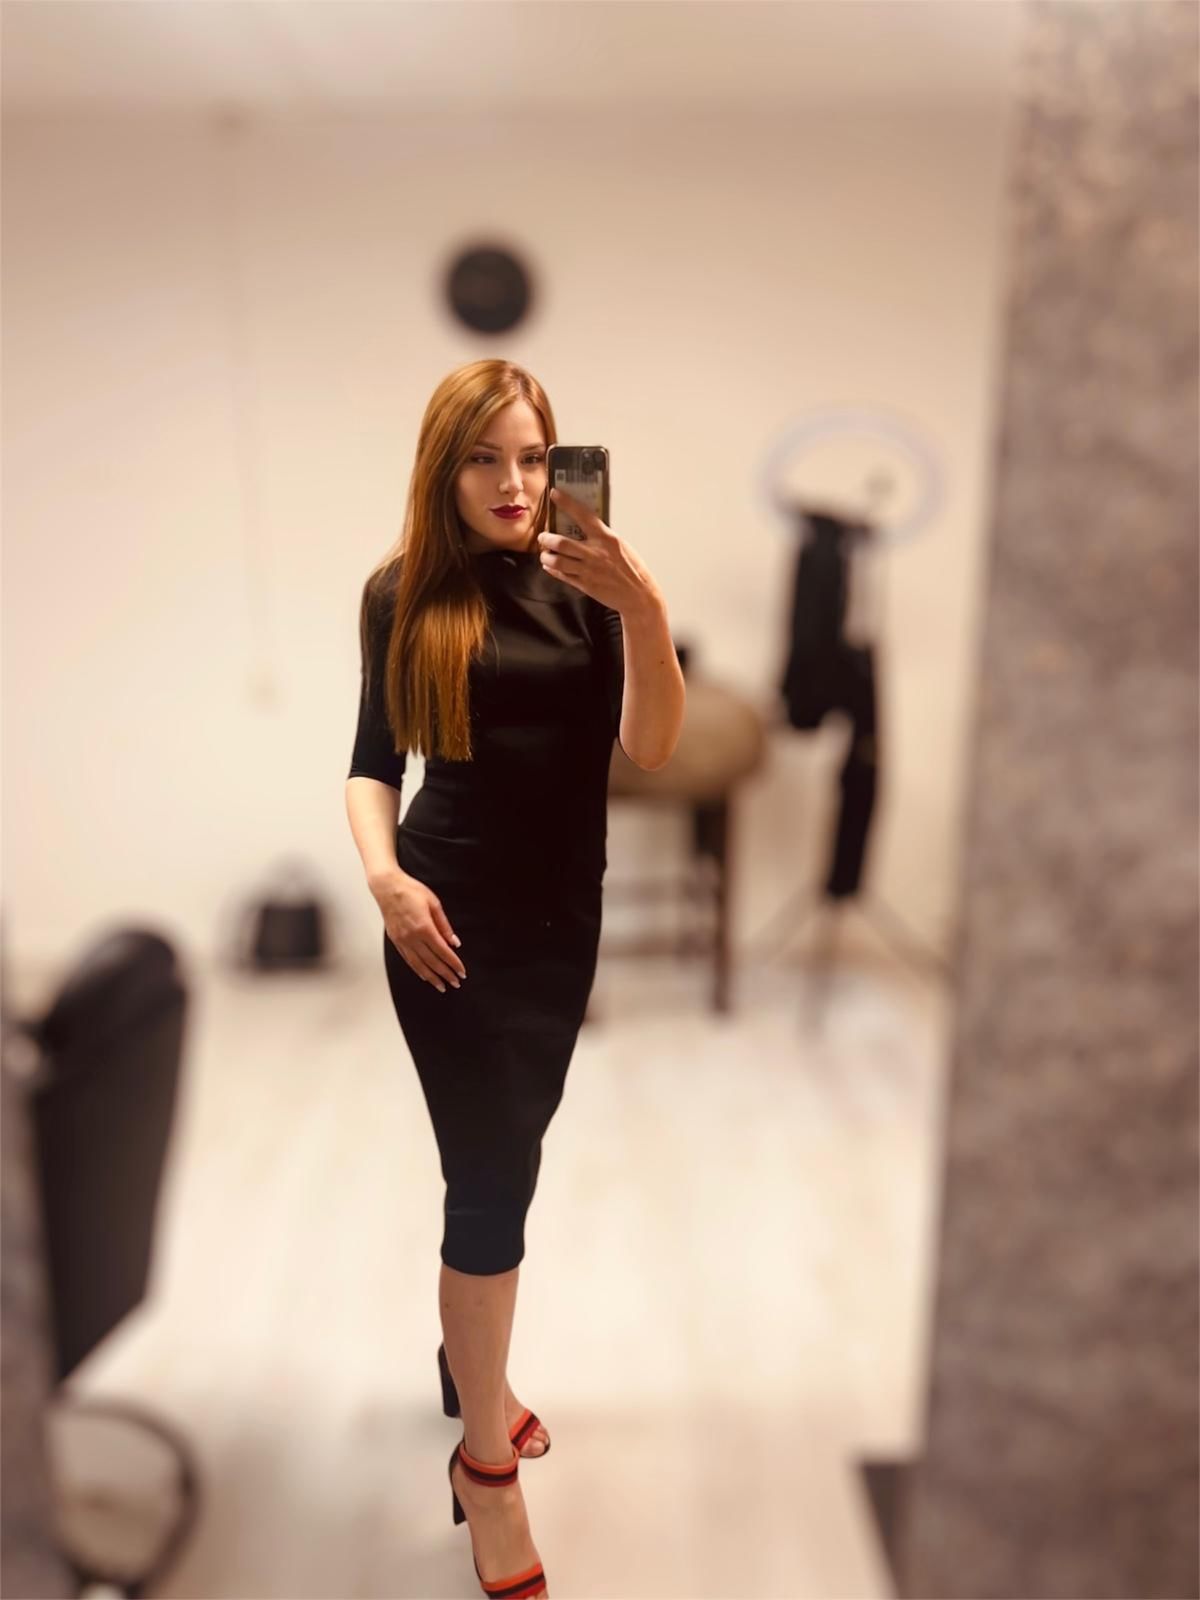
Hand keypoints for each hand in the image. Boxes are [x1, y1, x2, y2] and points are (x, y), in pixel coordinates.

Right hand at [372, 869, 465, 992]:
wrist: (387, 887)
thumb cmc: (411, 891)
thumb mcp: (434, 904)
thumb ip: (444, 925)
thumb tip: (454, 943)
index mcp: (424, 927)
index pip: (443, 951)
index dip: (453, 963)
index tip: (462, 972)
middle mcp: (412, 937)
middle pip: (432, 961)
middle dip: (445, 974)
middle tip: (455, 983)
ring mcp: (402, 940)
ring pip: (419, 965)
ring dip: (431, 977)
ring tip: (441, 986)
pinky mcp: (395, 941)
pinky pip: (408, 960)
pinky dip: (417, 970)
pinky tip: (424, 975)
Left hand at [536, 486, 660, 617]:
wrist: (638, 595)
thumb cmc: (632, 568)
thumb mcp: (620, 545)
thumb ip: (602, 537)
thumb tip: (585, 527)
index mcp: (606, 538)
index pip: (583, 516)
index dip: (567, 503)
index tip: (554, 494)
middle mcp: (595, 553)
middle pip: (561, 542)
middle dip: (546, 538)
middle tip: (543, 536)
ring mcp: (588, 570)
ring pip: (557, 560)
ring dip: (546, 555)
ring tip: (545, 553)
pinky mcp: (585, 585)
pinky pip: (562, 575)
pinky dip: (552, 569)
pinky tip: (549, 566)